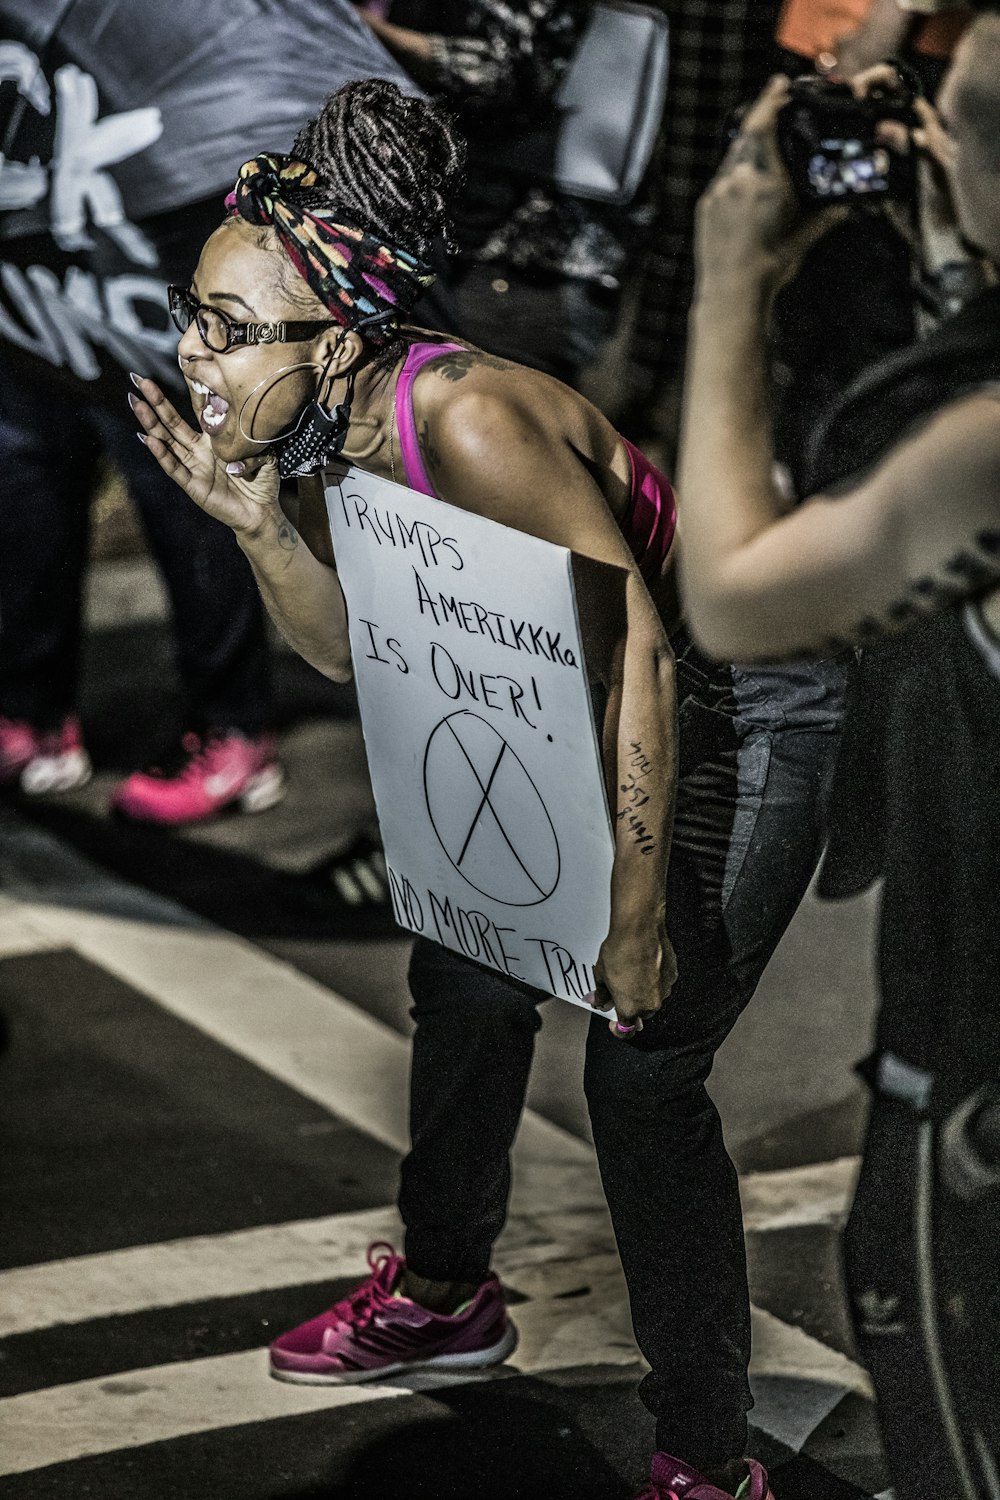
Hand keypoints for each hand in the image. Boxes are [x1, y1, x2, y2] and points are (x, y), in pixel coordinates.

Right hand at [129, 375, 280, 537]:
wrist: (261, 512)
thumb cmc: (261, 480)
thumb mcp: (262, 450)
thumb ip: (250, 433)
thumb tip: (238, 418)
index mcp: (213, 438)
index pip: (195, 410)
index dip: (184, 391)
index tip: (171, 368)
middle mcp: (198, 449)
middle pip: (170, 421)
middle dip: (154, 400)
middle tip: (137, 379)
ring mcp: (193, 466)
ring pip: (166, 440)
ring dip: (150, 422)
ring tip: (136, 403)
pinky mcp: (192, 485)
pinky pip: (174, 467)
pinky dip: (161, 454)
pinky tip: (148, 439)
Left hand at [593, 920, 676, 1038]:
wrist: (639, 929)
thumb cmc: (620, 951)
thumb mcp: (601, 975)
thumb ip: (601, 994)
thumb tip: (598, 1001)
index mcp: (630, 1008)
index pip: (626, 1031)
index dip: (618, 1030)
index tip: (613, 1024)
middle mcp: (650, 1004)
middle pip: (640, 1014)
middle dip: (630, 1006)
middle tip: (619, 989)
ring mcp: (664, 990)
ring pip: (652, 999)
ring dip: (643, 992)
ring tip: (631, 972)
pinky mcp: (672, 976)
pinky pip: (661, 984)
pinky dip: (654, 979)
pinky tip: (644, 965)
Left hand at [696, 77, 843, 293]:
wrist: (731, 292)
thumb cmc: (769, 266)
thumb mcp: (804, 237)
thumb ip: (826, 216)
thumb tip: (845, 205)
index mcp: (765, 179)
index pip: (764, 125)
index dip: (772, 99)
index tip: (779, 82)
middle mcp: (737, 178)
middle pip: (746, 134)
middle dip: (761, 118)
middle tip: (774, 107)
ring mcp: (718, 191)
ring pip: (732, 155)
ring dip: (747, 146)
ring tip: (762, 146)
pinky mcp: (706, 205)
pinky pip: (722, 178)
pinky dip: (735, 171)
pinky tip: (745, 182)